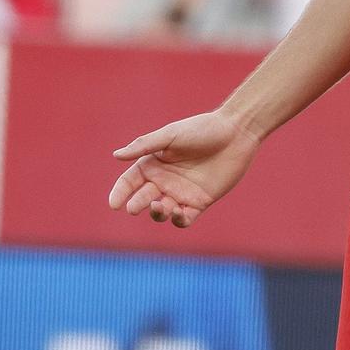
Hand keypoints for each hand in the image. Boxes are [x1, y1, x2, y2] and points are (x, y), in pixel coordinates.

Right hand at [109, 109, 264, 227]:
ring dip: (158, 213)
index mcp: (152, 164)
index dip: (120, 193)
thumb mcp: (171, 135)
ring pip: (162, 211)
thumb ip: (144, 145)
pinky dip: (179, 220)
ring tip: (160, 206)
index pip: (129, 182)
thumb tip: (116, 155)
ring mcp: (181, 193)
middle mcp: (164, 180)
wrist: (235, 133)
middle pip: (143, 198)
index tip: (114, 205)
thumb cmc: (202, 130)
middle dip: (137, 204)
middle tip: (134, 208)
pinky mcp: (200, 202)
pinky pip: (185, 218)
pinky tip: (179, 213)